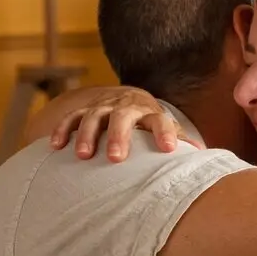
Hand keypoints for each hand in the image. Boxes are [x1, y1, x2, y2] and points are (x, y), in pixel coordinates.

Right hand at [45, 87, 198, 162]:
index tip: (168, 149)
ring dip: (86, 134)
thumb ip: (179, 139)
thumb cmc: (149, 123)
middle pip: (122, 117)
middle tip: (114, 158)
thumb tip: (202, 154)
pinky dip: (62, 130)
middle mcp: (126, 106)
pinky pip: (71, 117)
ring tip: (82, 156)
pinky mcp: (84, 109)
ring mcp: (103, 106)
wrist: (127, 98)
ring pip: (93, 116)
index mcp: (150, 112)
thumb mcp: (164, 127)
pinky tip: (54, 146)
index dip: (165, 132)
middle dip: (118, 136)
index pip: (160, 120)